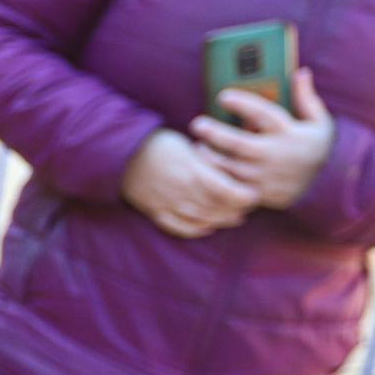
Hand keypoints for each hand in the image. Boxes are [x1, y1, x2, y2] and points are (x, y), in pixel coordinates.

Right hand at [121, 128, 257, 238]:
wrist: (120, 154)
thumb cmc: (157, 145)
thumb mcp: (185, 146)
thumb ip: (206, 162)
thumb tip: (230, 171)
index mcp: (190, 171)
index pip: (224, 189)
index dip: (242, 195)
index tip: (254, 193)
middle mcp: (181, 190)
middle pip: (216, 207)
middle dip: (236, 209)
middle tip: (249, 206)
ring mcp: (168, 203)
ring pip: (200, 219)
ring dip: (220, 220)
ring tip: (235, 217)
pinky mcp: (156, 211)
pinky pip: (178, 226)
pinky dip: (195, 230)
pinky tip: (207, 227)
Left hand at [189, 68, 335, 210]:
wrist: (325, 187)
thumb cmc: (317, 148)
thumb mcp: (319, 122)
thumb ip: (307, 98)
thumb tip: (301, 72)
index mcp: (288, 132)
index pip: (263, 114)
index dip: (242, 104)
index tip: (222, 95)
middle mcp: (274, 153)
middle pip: (239, 143)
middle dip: (216, 133)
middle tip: (197, 123)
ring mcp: (265, 175)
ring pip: (230, 167)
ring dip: (210, 157)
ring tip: (196, 146)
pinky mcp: (257, 192)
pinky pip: (231, 186)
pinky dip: (216, 178)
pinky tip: (202, 170)